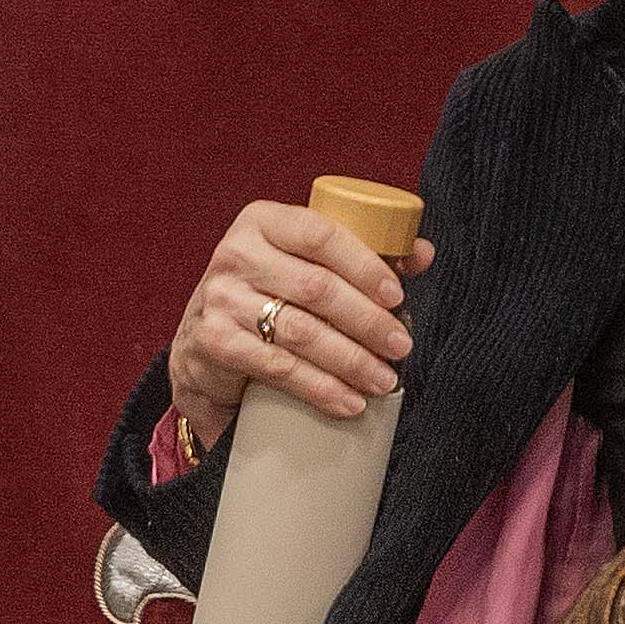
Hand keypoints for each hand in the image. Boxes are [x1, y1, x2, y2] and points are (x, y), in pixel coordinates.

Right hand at [167, 200, 433, 445]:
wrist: (202, 339)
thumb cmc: (268, 292)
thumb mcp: (304, 262)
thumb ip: (361, 253)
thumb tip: (422, 253)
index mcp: (263, 222)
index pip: (321, 235)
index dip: (365, 265)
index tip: (398, 295)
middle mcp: (236, 254)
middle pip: (316, 288)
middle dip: (367, 321)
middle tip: (400, 345)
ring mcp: (221, 299)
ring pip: (301, 332)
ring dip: (350, 360)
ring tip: (383, 379)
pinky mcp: (214, 341)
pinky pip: (277, 367)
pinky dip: (319, 388)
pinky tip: (347, 401)